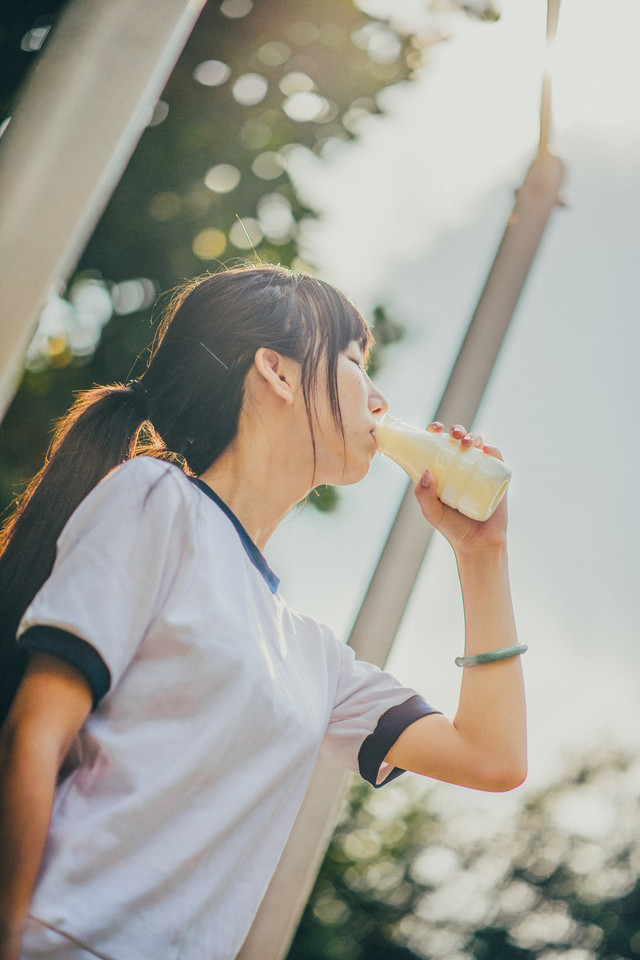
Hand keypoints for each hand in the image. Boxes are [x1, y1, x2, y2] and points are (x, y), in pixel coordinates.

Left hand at [415, 422, 507, 552]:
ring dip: (473, 436)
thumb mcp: (432, 513)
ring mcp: (480, 471)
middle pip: (459, 441)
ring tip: (467, 443)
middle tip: (452, 435)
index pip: (438, 445)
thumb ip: (424, 495)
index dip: (436, 432)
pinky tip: (486, 449)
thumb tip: (426, 471)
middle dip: (457, 430)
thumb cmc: (453, 529)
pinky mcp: (497, 478)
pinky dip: (493, 450)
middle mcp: (462, 468)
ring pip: (478, 446)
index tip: (433, 429)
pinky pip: (496, 459)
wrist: (479, 544)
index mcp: (444, 471)